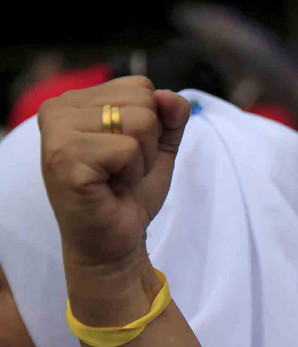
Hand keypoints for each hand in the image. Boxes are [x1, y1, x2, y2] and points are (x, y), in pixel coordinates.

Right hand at [38, 76, 190, 271]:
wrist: (115, 240)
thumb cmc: (129, 193)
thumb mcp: (158, 147)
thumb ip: (170, 117)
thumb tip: (171, 97)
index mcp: (75, 100)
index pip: (140, 86)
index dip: (151, 124)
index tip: (126, 153)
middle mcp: (58, 108)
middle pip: (143, 100)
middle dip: (148, 142)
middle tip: (122, 169)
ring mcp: (58, 132)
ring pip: (140, 122)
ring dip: (141, 159)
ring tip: (116, 177)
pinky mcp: (66, 157)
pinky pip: (128, 149)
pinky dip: (132, 173)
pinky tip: (110, 187)